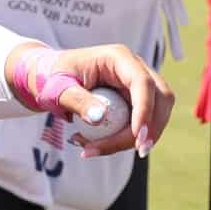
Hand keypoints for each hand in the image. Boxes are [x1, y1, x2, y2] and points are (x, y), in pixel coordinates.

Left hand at [8, 42, 173, 157]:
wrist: (50, 79)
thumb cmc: (52, 78)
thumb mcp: (58, 89)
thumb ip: (77, 101)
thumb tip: (100, 118)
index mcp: (118, 58)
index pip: (142, 82)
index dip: (145, 110)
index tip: (137, 136)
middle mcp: (134, 69)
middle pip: (160, 99)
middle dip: (151, 128)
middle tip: (136, 152)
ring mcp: (138, 85)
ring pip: (156, 114)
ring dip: (135, 138)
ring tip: (94, 149)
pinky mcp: (135, 102)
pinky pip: (141, 124)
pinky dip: (125, 139)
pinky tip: (96, 146)